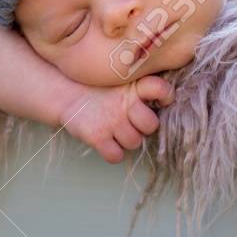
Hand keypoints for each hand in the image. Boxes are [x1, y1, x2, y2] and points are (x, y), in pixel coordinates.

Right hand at [57, 75, 172, 163]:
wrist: (68, 93)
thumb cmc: (102, 90)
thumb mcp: (123, 81)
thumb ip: (143, 87)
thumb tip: (168, 100)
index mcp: (134, 87)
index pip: (160, 88)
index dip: (165, 96)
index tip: (162, 101)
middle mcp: (124, 104)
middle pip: (151, 125)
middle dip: (144, 127)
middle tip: (133, 122)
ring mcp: (111, 121)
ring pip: (134, 143)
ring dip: (128, 140)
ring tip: (118, 131)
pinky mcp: (96, 136)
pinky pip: (116, 156)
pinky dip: (113, 153)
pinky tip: (108, 143)